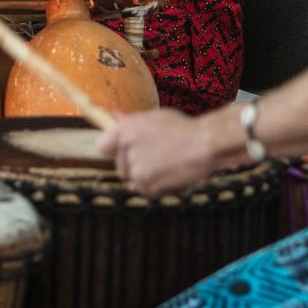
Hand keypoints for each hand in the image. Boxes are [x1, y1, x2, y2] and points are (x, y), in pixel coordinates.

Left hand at [97, 107, 231, 196]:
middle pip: (120, 166)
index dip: (114, 149)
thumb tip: (114, 116)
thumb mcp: (154, 118)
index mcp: (124, 131)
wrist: (205, 144)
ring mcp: (136, 170)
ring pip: (135, 179)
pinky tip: (172, 174)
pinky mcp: (147, 187)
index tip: (125, 151)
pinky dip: (158, 187)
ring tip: (168, 164)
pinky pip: (147, 190)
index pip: (102, 146)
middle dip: (134, 164)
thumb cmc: (183, 128)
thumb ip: (132, 122)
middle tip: (156, 157)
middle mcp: (125, 150)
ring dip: (147, 176)